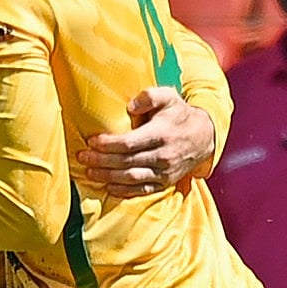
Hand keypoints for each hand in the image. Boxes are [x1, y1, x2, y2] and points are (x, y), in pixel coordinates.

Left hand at [77, 87, 214, 197]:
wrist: (204, 137)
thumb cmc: (179, 114)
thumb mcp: (169, 97)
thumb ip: (149, 96)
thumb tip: (130, 105)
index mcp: (161, 134)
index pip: (129, 143)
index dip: (108, 144)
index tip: (91, 141)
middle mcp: (163, 156)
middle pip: (126, 162)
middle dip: (101, 161)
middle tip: (82, 157)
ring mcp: (164, 172)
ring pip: (132, 178)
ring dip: (108, 176)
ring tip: (89, 172)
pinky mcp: (165, 182)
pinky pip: (142, 190)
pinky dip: (124, 191)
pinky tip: (108, 187)